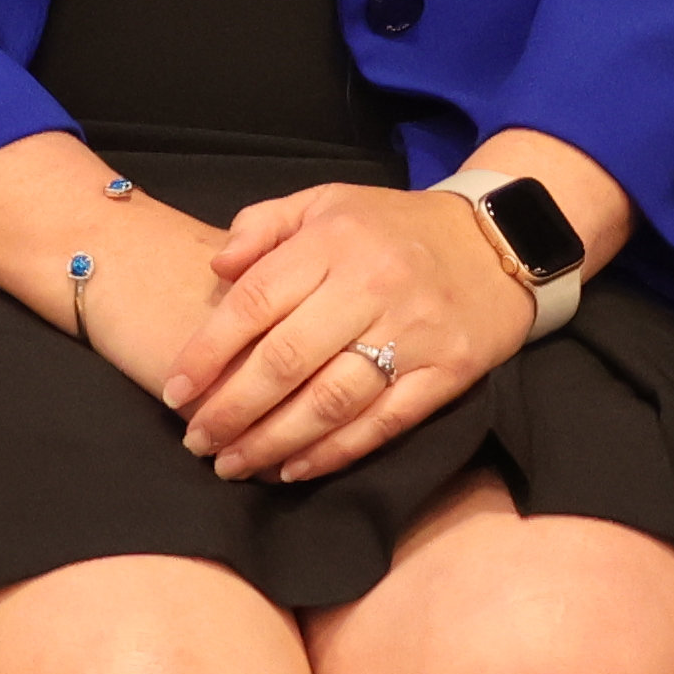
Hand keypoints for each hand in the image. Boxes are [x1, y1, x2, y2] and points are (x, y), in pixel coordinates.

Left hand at [176, 180, 529, 481]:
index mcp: (335, 241)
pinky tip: (293, 470)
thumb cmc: (394, 229)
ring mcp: (412, 333)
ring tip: (231, 464)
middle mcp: (371, 286)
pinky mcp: (446, 372)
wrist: (499, 242)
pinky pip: (381, 424)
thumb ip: (265, 225)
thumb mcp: (329, 202)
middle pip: (285, 360)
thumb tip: (217, 266)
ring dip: (272, 442)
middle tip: (195, 441)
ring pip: (329, 402)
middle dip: (230, 410)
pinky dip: (333, 453)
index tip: (174, 391)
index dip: (207, 353)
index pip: (255, 301)